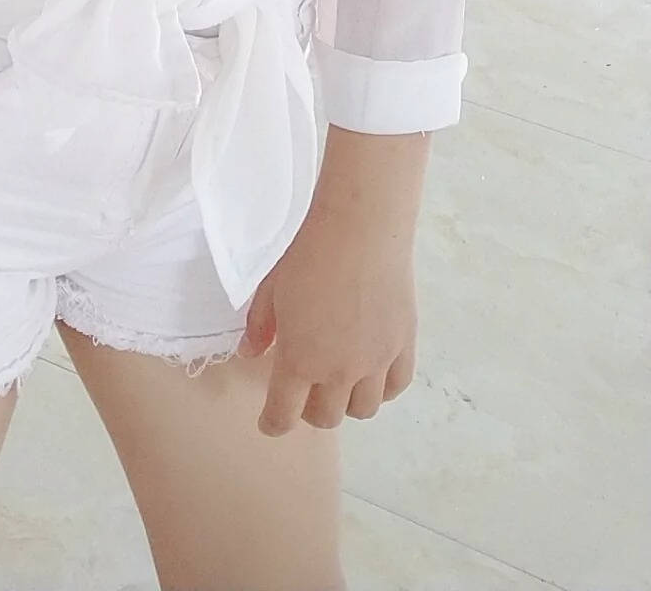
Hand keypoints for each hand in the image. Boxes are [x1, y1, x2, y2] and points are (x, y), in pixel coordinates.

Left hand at [236, 200, 418, 436]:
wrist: (360, 230)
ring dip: (346, 402)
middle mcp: (339, 372)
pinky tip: (372, 372)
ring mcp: (376, 362)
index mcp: (300, 361)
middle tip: (304, 391)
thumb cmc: (308, 255)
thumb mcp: (271, 290)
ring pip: (363, 409)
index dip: (273, 424)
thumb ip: (259, 328)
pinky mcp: (403, 346)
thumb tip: (251, 354)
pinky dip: (381, 388)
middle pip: (326, 418)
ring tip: (339, 380)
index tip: (270, 422)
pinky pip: (395, 387)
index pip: (284, 416)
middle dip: (310, 411)